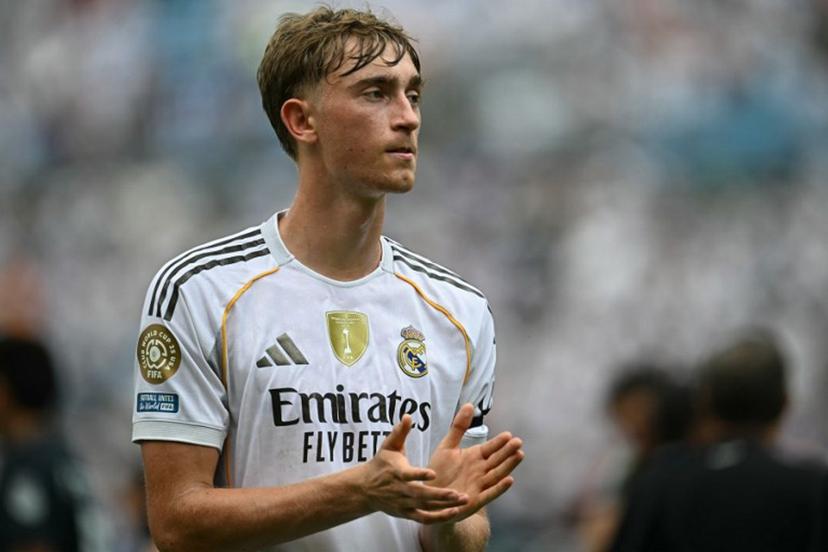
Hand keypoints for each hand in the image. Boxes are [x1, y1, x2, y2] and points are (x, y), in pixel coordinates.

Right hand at [359, 414, 469, 523]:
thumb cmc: (381, 464)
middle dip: (440, 495)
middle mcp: (401, 490)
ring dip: (444, 505)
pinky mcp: (407, 514)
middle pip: (421, 495)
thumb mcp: (389, 446)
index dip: (420, 475)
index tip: (433, 473)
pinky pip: (424, 518)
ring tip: (462, 500)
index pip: (409, 475)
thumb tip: (408, 416)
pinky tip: (454, 512)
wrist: (366, 489)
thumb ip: (400, 432)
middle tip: (457, 493)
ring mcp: (404, 504)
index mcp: (397, 472)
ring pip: (426, 507)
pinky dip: (438, 517)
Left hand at [425, 403, 523, 522]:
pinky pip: (490, 493)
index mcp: (475, 457)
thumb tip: (470, 405)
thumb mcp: (447, 446)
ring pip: (497, 474)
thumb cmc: (439, 471)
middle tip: (518, 442)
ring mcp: (480, 485)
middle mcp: (480, 470)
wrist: (429, 496)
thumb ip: (458, 427)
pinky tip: (509, 480)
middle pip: (497, 460)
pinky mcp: (476, 500)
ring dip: (508, 466)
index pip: (490, 448)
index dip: (499, 442)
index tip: (508, 434)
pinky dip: (500, 488)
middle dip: (508, 452)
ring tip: (519, 455)